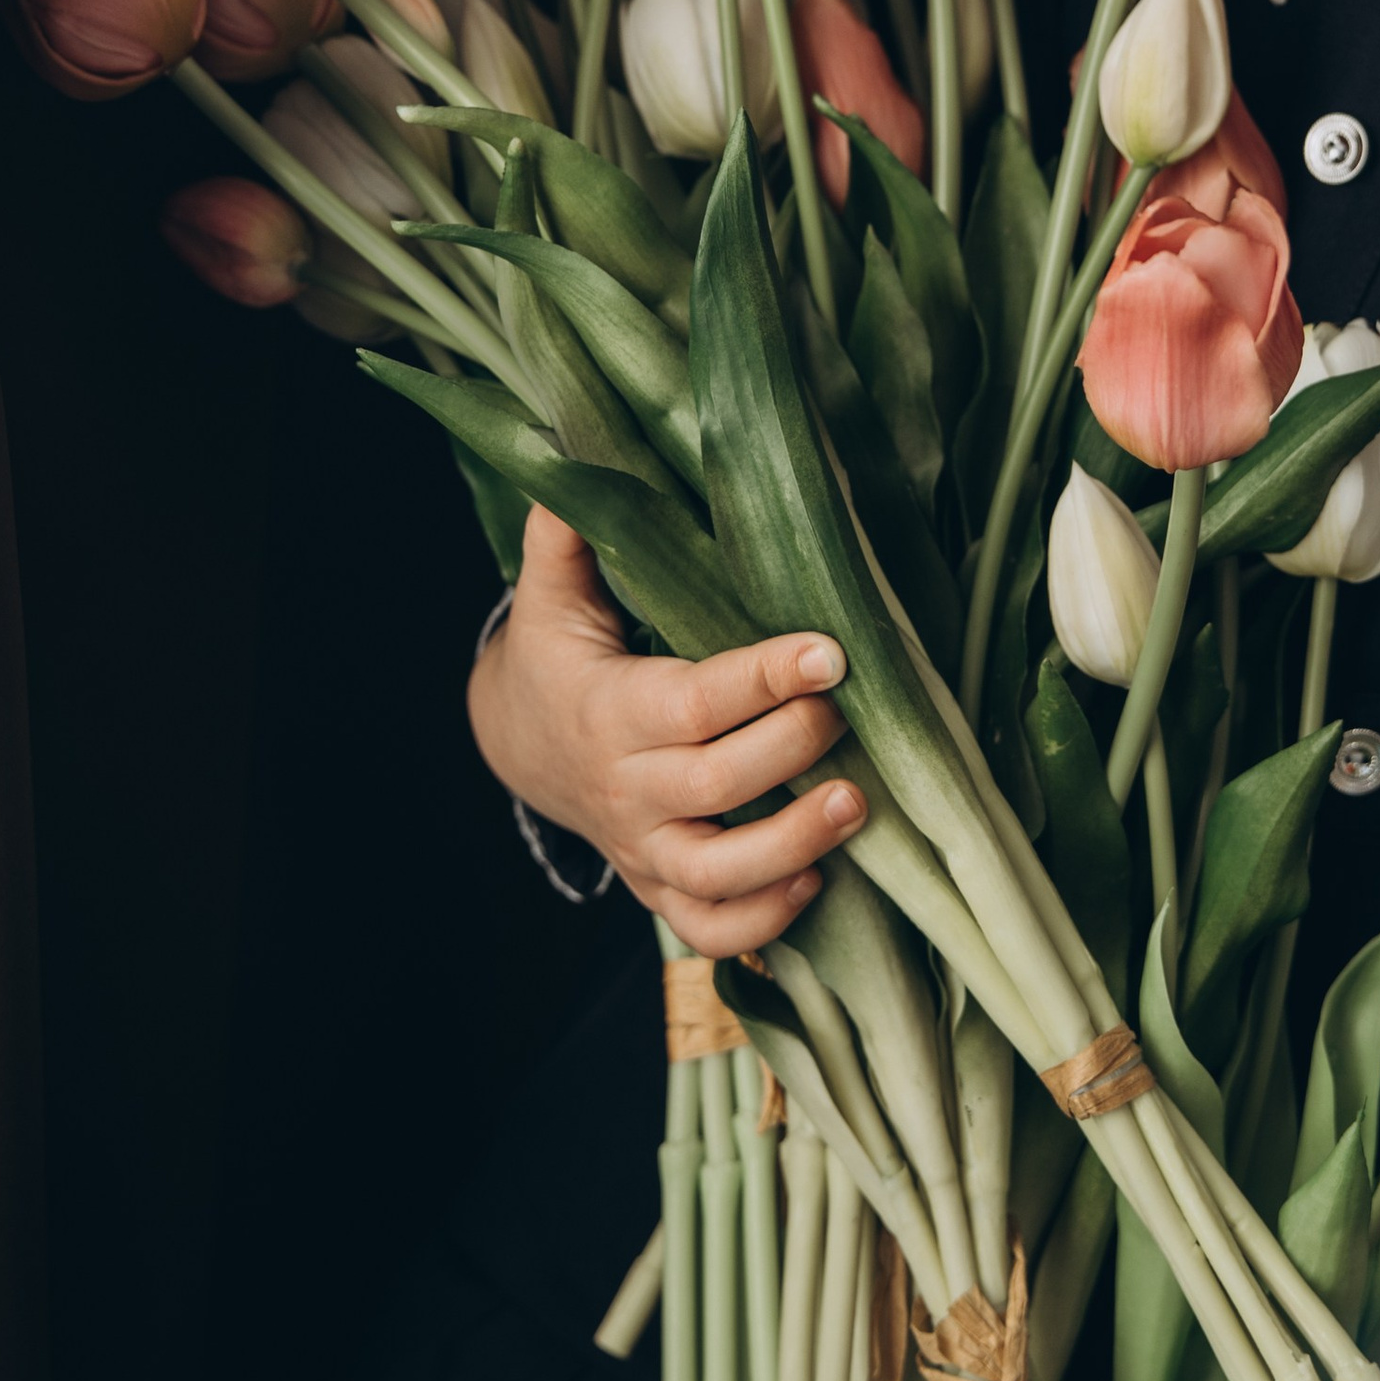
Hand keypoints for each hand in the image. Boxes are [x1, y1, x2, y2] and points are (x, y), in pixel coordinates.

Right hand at [470, 505, 863, 954]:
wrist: (521, 742)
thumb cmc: (563, 653)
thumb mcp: (555, 591)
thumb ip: (572, 532)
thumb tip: (579, 453)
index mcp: (609, 709)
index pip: (693, 701)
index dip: (763, 678)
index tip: (831, 649)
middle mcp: (626, 788)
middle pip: (714, 785)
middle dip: (791, 751)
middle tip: (848, 713)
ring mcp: (642, 848)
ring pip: (715, 874)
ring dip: (791, 847)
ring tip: (858, 805)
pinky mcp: (658, 886)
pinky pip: (708, 928)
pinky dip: (763, 919)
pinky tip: (817, 877)